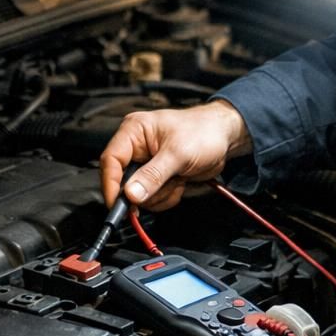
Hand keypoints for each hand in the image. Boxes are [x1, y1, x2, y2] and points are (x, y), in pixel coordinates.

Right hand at [99, 100, 251, 211]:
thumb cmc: (204, 132)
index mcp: (134, 131)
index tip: (118, 204)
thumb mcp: (178, 154)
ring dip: (160, 194)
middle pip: (123, 181)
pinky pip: (152, 198)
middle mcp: (136, 147)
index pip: (111, 160)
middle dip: (144, 191)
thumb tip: (131, 194)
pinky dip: (167, 196)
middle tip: (163, 188)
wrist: (225, 137)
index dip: (111, 184)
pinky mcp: (156, 177)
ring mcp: (146, 164)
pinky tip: (179, 182)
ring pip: (138, 195)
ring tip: (177, 178)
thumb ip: (153, 175)